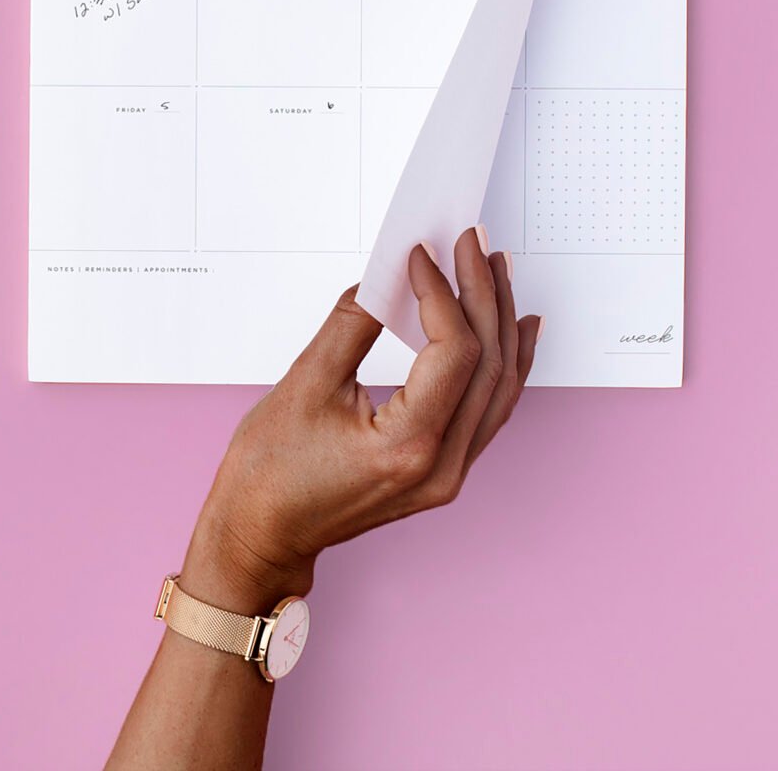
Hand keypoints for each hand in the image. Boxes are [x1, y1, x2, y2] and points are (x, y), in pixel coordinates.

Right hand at [179, 225, 543, 611]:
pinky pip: (490, 409)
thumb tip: (387, 277)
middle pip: (488, 364)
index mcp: (407, 447)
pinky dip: (504, 364)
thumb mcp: (305, 384)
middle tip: (472, 242)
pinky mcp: (442, 469)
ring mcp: (448, 474)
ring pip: (499, 387)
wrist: (261, 535)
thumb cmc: (270, 474)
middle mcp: (440, 466)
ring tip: (496, 270)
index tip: (422, 253)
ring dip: (500, 322)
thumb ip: (354, 323)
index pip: (453, 352)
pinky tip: (515, 330)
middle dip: (483, 294)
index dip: (443, 291)